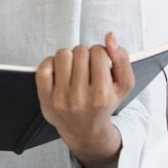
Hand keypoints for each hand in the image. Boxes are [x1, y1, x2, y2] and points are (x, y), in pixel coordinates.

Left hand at [35, 32, 134, 164]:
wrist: (85, 131)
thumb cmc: (105, 104)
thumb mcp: (123, 85)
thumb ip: (122, 59)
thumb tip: (110, 36)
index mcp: (101, 95)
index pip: (99, 52)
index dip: (101, 53)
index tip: (100, 64)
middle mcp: (80, 98)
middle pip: (80, 51)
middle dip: (85, 55)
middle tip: (87, 68)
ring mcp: (60, 99)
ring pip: (63, 54)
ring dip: (70, 56)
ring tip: (74, 68)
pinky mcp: (45, 98)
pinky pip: (44, 66)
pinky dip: (52, 62)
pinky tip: (60, 71)